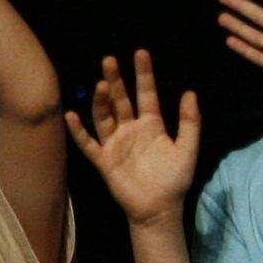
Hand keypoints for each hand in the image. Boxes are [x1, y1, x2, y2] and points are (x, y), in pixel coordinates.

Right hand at [65, 55, 199, 222]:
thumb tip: (190, 93)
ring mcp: (115, 143)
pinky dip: (79, 131)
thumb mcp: (188, 149)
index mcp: (151, 124)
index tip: (141, 53)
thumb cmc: (175, 179)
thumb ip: (190, 123)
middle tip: (110, 60)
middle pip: (121, 100)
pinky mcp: (104, 160)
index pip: (146, 94)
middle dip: (116, 81)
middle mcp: (130, 129)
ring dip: (101, 101)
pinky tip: (72, 116)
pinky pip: (89, 143)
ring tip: (100, 85)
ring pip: (104, 117)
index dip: (144, 75)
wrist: (160, 209)